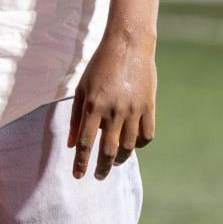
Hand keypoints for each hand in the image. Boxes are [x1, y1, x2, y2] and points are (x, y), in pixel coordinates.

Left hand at [68, 26, 156, 179]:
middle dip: (101, 167)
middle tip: (99, 177)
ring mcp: (133, 110)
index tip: (78, 177)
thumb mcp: (81, 88)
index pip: (86, 143)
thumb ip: (76, 117)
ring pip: (129, 147)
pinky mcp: (149, 108)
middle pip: (107, 150)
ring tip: (113, 162)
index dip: (81, 163)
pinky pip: (147, 136)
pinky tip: (132, 146)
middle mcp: (113, 111)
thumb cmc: (99, 66)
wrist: (127, 46)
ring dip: (120, 159)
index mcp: (93, 105)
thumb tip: (72, 145)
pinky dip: (140, 145)